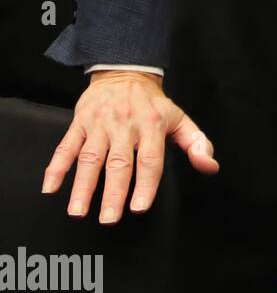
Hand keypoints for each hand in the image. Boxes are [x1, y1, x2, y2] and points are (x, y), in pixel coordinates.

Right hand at [42, 71, 218, 223]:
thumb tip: (210, 167)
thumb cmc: (154, 105)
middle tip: (109, 219)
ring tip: (77, 211)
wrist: (125, 74)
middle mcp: (125, 125)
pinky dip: (56, 168)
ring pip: (89, 158)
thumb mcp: (181, 120)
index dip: (145, 184)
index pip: (150, 160)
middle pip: (118, 163)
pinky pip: (65, 147)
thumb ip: (198, 145)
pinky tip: (50, 188)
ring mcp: (99, 124)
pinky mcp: (79, 123)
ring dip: (81, 186)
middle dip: (112, 193)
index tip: (139, 207)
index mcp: (152, 126)